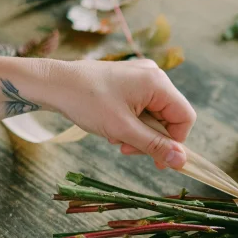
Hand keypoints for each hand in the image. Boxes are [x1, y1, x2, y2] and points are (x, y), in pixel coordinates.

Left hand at [47, 59, 195, 168]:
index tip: (157, 159)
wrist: (53, 83)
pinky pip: (143, 107)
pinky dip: (132, 122)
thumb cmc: (86, 101)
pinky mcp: (130, 80)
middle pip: (169, 117)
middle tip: (127, 149)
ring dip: (139, 132)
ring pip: (155, 115)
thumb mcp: (123, 129)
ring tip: (116, 137)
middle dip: (151, 138)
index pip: (184, 117)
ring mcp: (142, 76)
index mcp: (158, 83)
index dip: (174, 141)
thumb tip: (182, 161)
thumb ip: (155, 146)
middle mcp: (154, 75)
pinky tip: (113, 126)